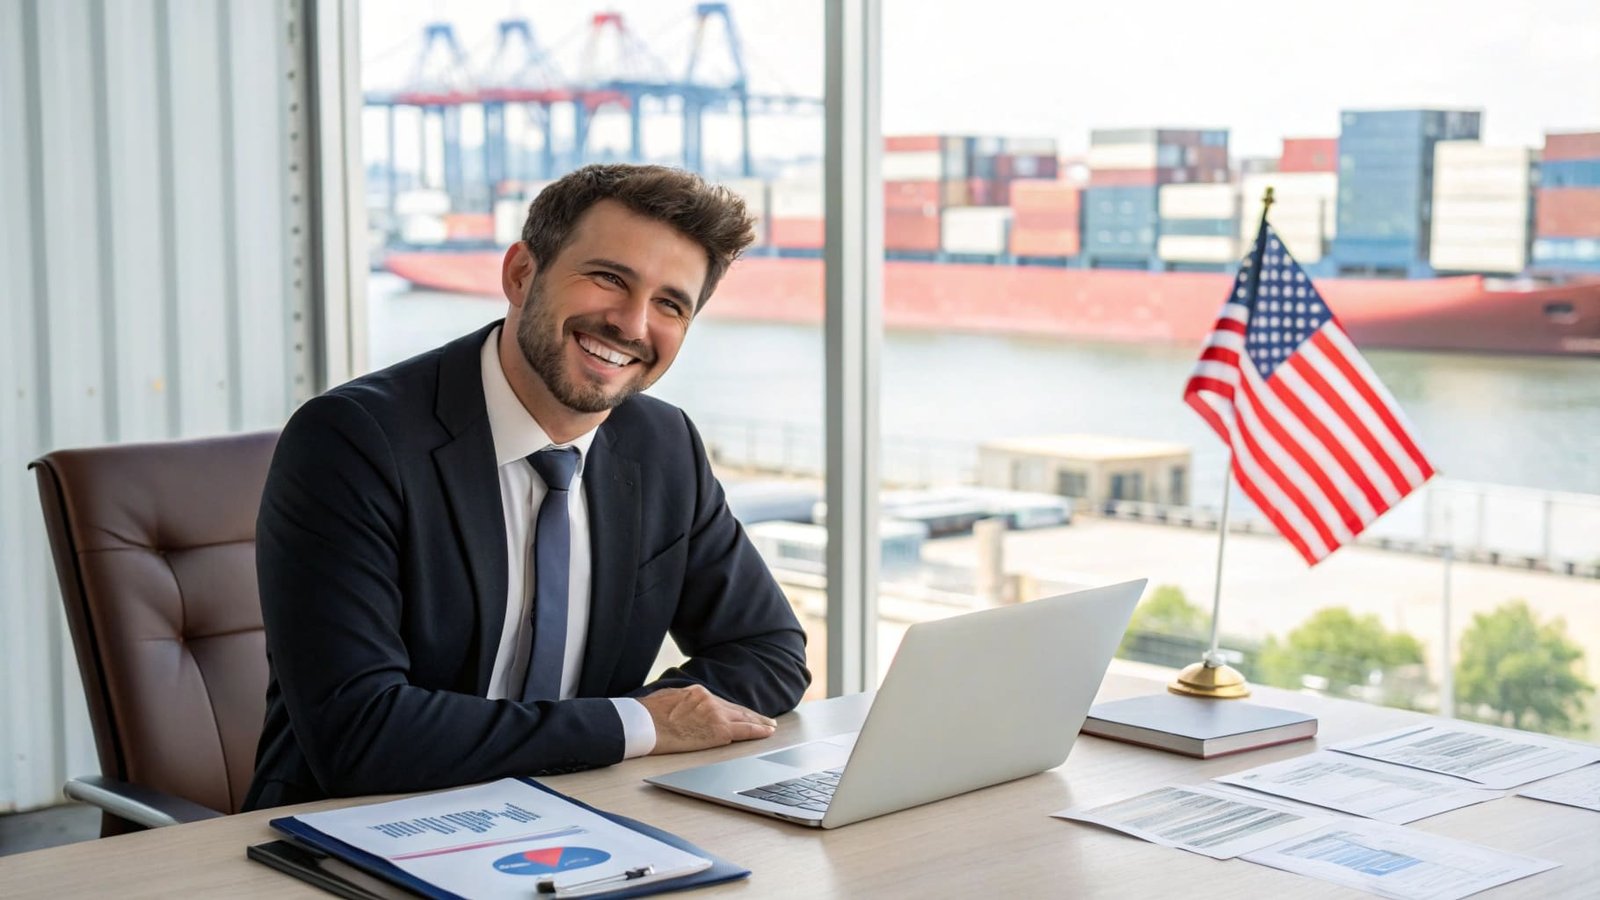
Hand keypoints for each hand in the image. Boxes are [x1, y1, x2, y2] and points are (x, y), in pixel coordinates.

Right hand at [639, 685, 776, 753]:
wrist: (643, 723)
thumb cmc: (647, 715)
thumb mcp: (666, 700)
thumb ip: (681, 702)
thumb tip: (681, 708)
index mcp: (697, 692)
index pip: (721, 704)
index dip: (734, 710)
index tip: (742, 714)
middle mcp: (709, 700)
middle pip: (736, 710)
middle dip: (751, 715)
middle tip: (766, 720)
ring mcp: (715, 714)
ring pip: (743, 718)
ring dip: (759, 723)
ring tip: (770, 726)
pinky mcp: (718, 730)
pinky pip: (744, 730)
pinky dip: (758, 731)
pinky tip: (767, 732)